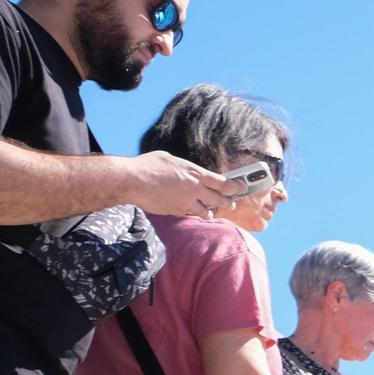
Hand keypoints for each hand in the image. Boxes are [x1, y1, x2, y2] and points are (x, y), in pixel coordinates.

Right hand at [126, 150, 246, 218]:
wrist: (131, 180)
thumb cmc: (147, 166)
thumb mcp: (171, 160)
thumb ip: (186, 168)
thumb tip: (193, 172)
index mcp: (194, 173)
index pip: (223, 183)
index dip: (235, 187)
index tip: (242, 189)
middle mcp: (194, 188)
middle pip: (220, 200)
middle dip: (228, 203)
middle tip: (231, 204)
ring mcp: (186, 202)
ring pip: (207, 213)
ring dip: (209, 212)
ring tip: (207, 210)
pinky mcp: (177, 211)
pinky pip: (190, 215)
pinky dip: (191, 213)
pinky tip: (188, 209)